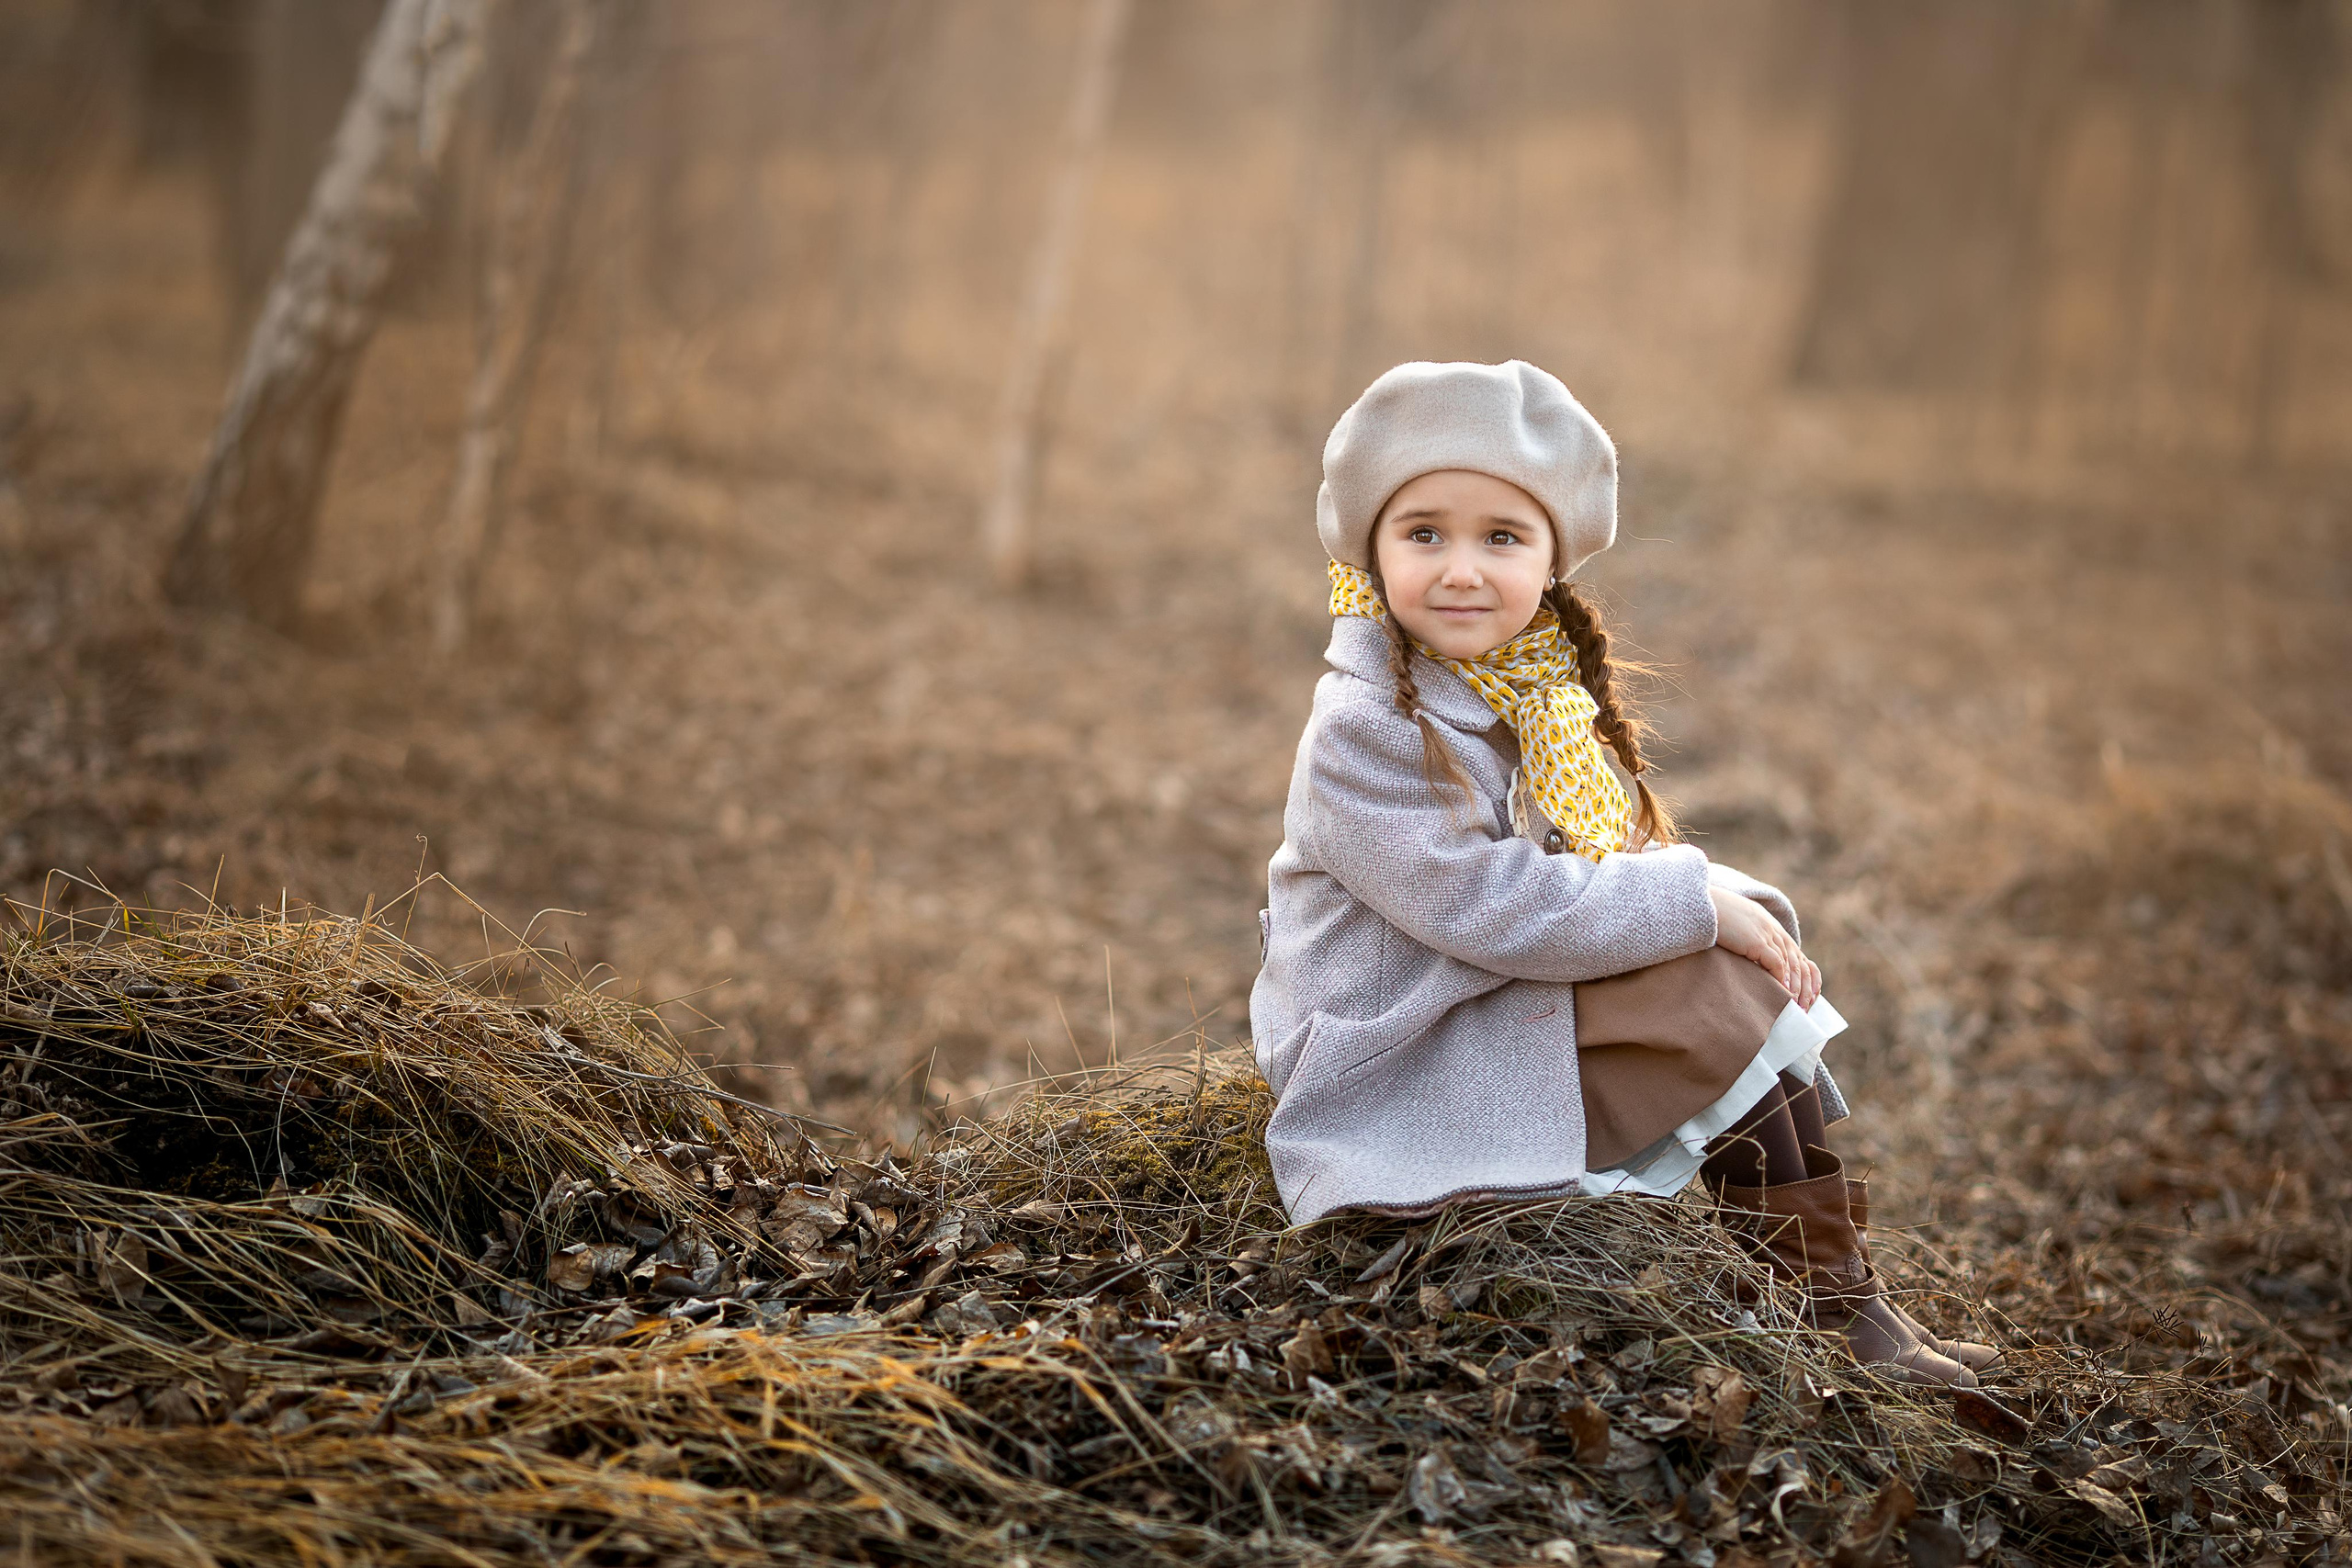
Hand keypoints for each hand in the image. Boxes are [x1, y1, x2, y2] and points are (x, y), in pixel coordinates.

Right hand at [1709, 887, 1821, 1008]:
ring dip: (1796, 988)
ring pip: (1791, 965)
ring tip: (1796, 1006)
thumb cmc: (1714, 919)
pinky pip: (1776, 964)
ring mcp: (1767, 934)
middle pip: (1799, 962)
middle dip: (1805, 988)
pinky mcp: (1757, 941)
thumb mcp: (1738, 929)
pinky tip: (1783, 993)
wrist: (1700, 906)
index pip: (1798, 955)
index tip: (1809, 996)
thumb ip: (1749, 942)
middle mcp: (1774, 930)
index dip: (1807, 977)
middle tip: (1805, 1008)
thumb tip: (1751, 965)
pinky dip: (1782, 979)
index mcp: (1771, 927)